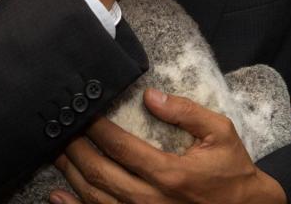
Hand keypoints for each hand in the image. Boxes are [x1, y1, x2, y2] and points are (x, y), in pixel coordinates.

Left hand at [51, 89, 286, 203]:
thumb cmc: (233, 173)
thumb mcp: (220, 133)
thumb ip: (185, 112)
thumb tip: (150, 95)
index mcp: (169, 174)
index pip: (119, 147)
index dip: (95, 128)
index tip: (82, 112)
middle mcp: (152, 201)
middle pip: (100, 173)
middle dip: (75, 149)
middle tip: (60, 130)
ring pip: (96, 198)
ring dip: (71, 175)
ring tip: (56, 153)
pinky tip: (59, 194)